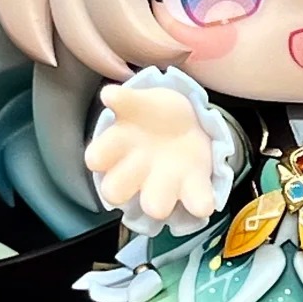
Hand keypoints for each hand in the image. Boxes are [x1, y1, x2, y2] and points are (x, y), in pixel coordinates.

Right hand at [85, 85, 215, 221]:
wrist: (183, 122)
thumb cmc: (151, 115)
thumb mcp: (139, 102)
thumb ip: (125, 100)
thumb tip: (109, 95)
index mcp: (116, 150)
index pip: (97, 160)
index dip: (98, 160)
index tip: (98, 157)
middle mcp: (134, 174)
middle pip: (117, 192)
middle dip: (122, 187)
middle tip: (135, 169)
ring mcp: (164, 184)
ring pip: (155, 206)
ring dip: (160, 202)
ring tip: (173, 182)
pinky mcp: (193, 186)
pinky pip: (198, 203)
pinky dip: (200, 204)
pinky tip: (204, 204)